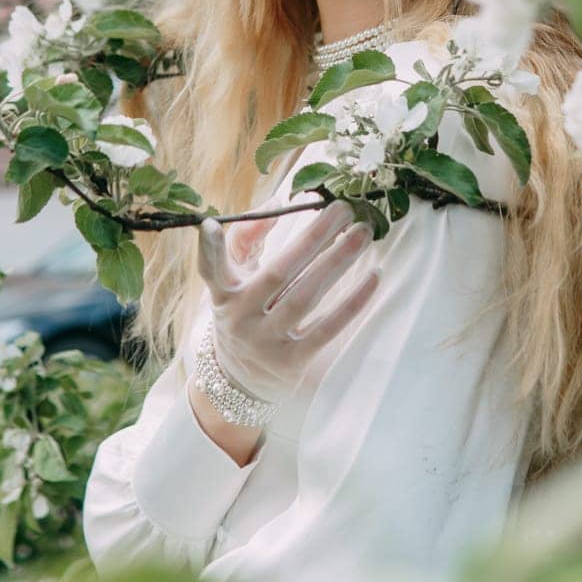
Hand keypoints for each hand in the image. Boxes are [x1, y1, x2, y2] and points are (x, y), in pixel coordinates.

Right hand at [196, 199, 379, 403]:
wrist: (242, 379)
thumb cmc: (246, 310)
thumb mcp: (236, 279)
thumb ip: (248, 237)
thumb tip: (277, 202)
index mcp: (224, 293)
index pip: (211, 270)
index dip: (209, 249)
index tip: (211, 225)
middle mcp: (240, 318)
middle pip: (278, 273)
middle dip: (313, 237)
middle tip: (343, 208)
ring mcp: (265, 343)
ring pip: (306, 297)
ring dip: (338, 262)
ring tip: (363, 234)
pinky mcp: (292, 363)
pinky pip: (327, 329)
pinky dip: (352, 302)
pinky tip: (373, 276)